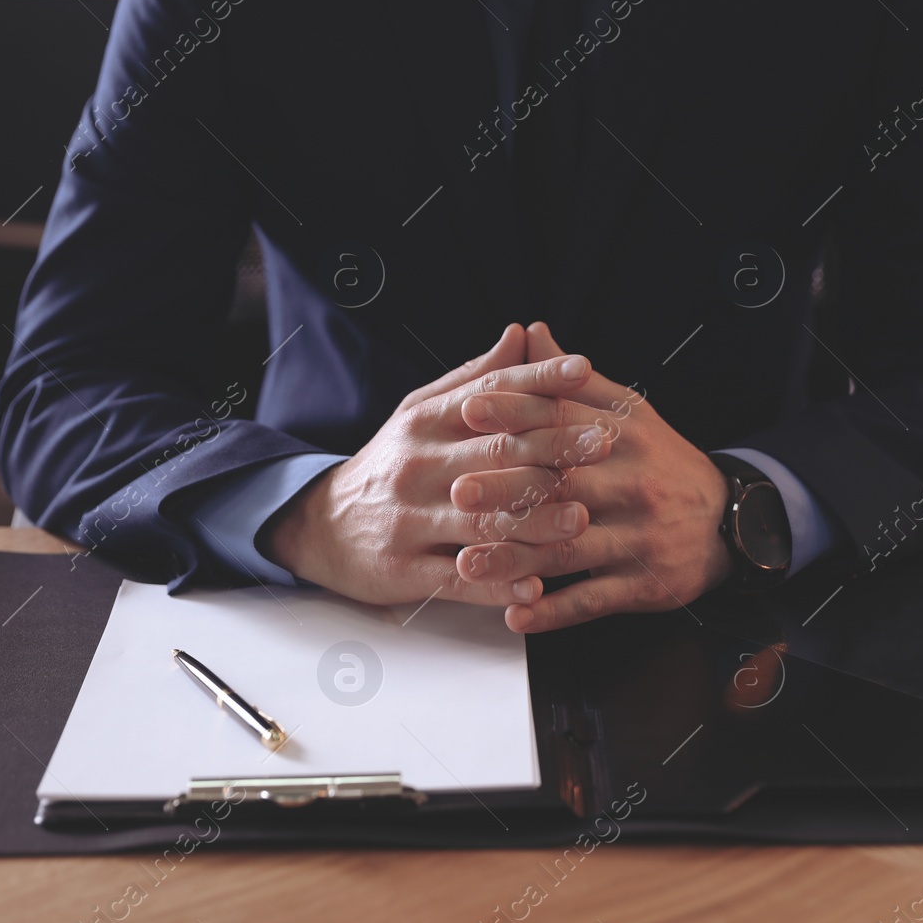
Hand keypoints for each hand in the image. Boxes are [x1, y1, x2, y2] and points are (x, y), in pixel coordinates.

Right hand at [262, 324, 614, 606]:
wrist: (320, 526)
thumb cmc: (390, 465)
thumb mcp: (421, 413)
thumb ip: (475, 379)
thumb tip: (521, 334)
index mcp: (427, 422)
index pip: (488, 393)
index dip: (537, 380)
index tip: (583, 369)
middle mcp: (418, 465)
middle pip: (493, 454)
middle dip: (552, 448)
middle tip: (602, 444)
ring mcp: (410, 519)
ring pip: (480, 519)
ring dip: (534, 521)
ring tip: (580, 519)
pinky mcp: (403, 569)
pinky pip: (457, 579)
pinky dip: (496, 585)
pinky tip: (535, 589)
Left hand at [452, 322, 733, 631]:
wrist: (729, 522)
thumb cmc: (661, 463)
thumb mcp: (628, 413)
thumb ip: (573, 382)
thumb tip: (529, 333)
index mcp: (624, 436)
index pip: (564, 419)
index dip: (516, 413)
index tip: (470, 410)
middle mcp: (633, 483)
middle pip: (563, 485)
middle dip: (508, 490)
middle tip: (458, 492)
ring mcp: (640, 537)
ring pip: (572, 548)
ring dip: (518, 559)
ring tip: (469, 564)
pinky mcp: (647, 584)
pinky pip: (595, 600)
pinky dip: (554, 611)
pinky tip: (517, 614)